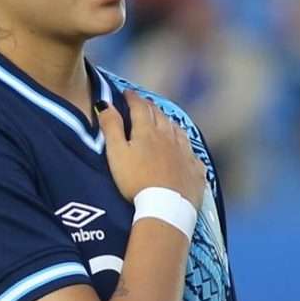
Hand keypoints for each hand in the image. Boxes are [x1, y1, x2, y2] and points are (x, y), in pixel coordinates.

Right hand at [105, 89, 208, 211]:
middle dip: (150, 107)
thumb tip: (104, 103)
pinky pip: (191, 153)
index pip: (140, 107)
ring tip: (163, 121)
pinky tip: (184, 150)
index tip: (127, 93)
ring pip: (178, 131)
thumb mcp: (116, 153)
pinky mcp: (195, 171)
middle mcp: (169, 137)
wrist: (165, 207)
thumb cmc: (136, 181)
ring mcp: (185, 153)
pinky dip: (185, 147)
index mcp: (148, 131)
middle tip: (143, 104)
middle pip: (160, 116)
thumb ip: (111, 127)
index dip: (132, 98)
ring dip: (169, 123)